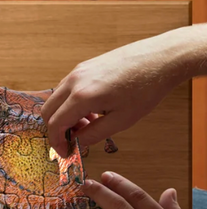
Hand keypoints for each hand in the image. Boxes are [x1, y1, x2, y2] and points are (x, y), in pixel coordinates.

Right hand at [43, 29, 198, 156]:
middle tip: (74, 138)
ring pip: (56, 99)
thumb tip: (77, 142)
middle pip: (47, 111)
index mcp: (82, 96)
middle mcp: (74, 81)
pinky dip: (71, 102)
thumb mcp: (122, 120)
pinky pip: (67, 88)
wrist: (161, 58)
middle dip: (56, 128)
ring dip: (65, 115)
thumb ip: (94, 134)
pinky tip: (93, 107)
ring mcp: (78, 71)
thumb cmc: (146, 88)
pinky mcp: (85, 66)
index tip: (64, 151)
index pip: (55, 124)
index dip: (56, 142)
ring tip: (89, 122)